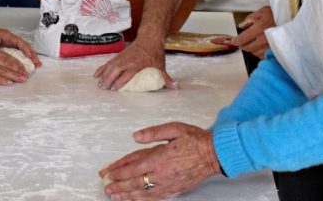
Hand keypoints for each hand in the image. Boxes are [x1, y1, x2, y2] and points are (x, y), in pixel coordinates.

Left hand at [0, 27, 41, 66]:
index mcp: (7, 36)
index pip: (19, 42)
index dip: (25, 48)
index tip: (29, 55)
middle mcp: (11, 40)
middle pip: (25, 47)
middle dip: (32, 54)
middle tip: (37, 62)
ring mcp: (11, 46)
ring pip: (24, 51)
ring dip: (31, 58)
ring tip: (37, 65)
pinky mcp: (10, 51)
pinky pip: (20, 55)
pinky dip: (25, 60)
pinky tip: (29, 66)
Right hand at [0, 41, 30, 84]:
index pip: (6, 56)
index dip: (15, 62)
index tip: (22, 66)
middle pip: (7, 63)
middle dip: (18, 69)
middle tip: (27, 74)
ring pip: (3, 70)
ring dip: (13, 75)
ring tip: (22, 79)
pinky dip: (1, 80)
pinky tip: (8, 82)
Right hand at [94, 39, 172, 90]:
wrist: (149, 37)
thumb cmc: (155, 52)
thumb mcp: (161, 65)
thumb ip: (166, 78)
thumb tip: (174, 87)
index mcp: (138, 63)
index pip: (128, 73)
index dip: (121, 81)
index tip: (115, 88)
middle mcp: (128, 60)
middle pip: (116, 70)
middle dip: (109, 79)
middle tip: (104, 88)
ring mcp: (122, 57)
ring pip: (110, 66)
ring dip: (104, 75)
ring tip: (99, 84)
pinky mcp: (119, 56)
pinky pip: (108, 63)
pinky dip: (102, 68)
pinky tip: (96, 74)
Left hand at [99, 122, 221, 199]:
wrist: (215, 154)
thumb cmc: (195, 140)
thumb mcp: (174, 129)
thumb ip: (153, 132)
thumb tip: (135, 136)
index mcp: (160, 158)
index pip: (133, 167)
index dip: (119, 171)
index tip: (108, 174)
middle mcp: (162, 173)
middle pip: (135, 182)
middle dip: (119, 186)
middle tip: (107, 188)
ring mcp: (168, 184)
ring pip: (143, 193)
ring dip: (128, 195)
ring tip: (115, 197)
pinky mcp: (175, 190)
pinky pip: (155, 198)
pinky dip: (143, 200)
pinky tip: (135, 200)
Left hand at [216, 6, 274, 58]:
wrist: (293, 17)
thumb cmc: (278, 14)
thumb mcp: (262, 11)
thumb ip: (250, 18)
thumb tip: (241, 25)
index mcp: (259, 28)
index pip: (243, 38)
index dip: (236, 41)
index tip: (234, 41)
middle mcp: (264, 39)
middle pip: (248, 48)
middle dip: (244, 45)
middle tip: (243, 42)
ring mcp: (271, 46)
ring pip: (256, 53)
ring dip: (252, 49)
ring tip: (254, 43)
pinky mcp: (276, 51)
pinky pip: (265, 56)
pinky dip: (261, 53)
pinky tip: (262, 47)